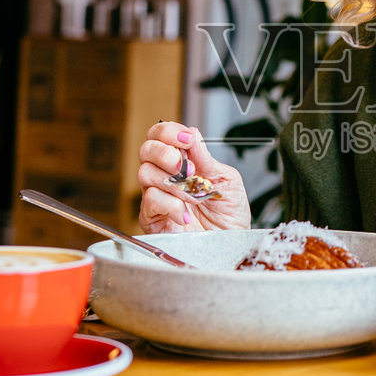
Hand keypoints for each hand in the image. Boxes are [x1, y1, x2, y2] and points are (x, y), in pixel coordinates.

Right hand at [137, 122, 251, 232]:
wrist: (230, 244)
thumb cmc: (229, 214)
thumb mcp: (226, 180)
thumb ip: (207, 159)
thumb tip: (193, 135)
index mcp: (183, 161)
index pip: (162, 136)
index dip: (170, 132)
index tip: (187, 139)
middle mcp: (166, 175)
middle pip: (146, 149)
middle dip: (165, 153)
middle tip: (187, 167)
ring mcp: (157, 195)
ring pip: (145, 173)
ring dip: (173, 182)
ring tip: (194, 197)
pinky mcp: (152, 217)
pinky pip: (150, 200)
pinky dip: (171, 205)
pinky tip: (185, 214)